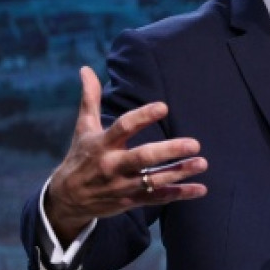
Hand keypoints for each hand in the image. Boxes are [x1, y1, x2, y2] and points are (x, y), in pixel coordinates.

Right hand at [44, 67, 207, 244]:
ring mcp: (122, 185)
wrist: (66, 200)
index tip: (164, 107)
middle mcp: (112, 165)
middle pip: (142, 158)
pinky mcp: (130, 200)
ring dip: (179, 172)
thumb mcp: (83, 128)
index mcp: (102, 144)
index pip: (123, 128)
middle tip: (195, 143)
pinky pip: (158, 198)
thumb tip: (86, 68)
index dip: (143, 117)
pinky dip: (180, 194)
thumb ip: (90, 99)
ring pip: (154, 180)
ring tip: (202, 162)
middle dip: (168, 151)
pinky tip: (201, 188)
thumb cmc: (80, 157)